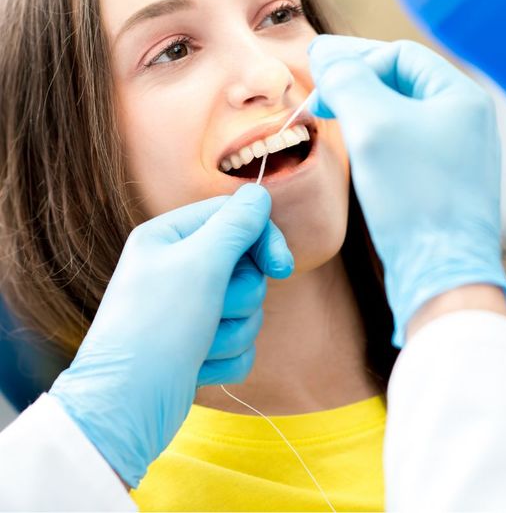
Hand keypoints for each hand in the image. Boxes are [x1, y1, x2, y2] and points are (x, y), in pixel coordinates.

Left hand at [49, 184, 292, 487]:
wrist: (123, 410)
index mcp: (171, 238)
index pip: (236, 219)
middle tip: (212, 310)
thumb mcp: (200, 264)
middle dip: (240, 297)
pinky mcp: (200, 346)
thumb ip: (236, 225)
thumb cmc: (156, 328)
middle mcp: (180, 269)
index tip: (282, 268)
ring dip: (232, 332)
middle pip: (248, 267)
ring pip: (249, 308)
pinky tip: (196, 368)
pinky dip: (226, 357)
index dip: (264, 241)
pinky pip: (241, 342)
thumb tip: (258, 194)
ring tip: (198, 346)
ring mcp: (190, 310)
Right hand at [308, 35, 505, 345]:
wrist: (441, 273)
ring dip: (363, 108)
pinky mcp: (444, 181)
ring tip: (331, 113)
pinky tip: (356, 147)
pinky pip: (405, 143)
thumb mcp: (373, 126)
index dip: (355, 60)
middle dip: (356, 81)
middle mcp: (466, 120)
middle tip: (317, 88)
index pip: (400, 55)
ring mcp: (458, 152)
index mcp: (461, 96)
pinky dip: (376, 137)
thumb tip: (326, 54)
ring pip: (400, 113)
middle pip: (402, 81)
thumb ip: (347, 80)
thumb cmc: (414, 196)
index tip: (317, 79)